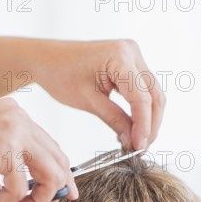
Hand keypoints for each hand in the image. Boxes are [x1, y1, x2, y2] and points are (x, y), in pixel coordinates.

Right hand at [0, 98, 77, 201]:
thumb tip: (3, 198)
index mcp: (14, 117)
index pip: (49, 147)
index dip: (60, 173)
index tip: (64, 193)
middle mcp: (19, 120)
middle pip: (58, 161)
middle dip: (54, 193)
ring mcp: (14, 132)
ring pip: (50, 177)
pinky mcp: (5, 149)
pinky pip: (19, 189)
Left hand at [33, 39, 165, 149]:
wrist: (46, 59)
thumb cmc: (60, 73)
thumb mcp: (88, 101)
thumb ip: (114, 120)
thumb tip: (133, 141)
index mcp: (120, 56)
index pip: (142, 98)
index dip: (143, 126)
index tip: (139, 148)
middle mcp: (131, 52)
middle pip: (155, 96)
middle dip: (150, 126)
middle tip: (140, 149)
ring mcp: (133, 57)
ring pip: (153, 95)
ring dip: (148, 120)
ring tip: (135, 142)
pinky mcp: (130, 65)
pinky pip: (143, 91)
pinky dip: (140, 112)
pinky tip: (131, 129)